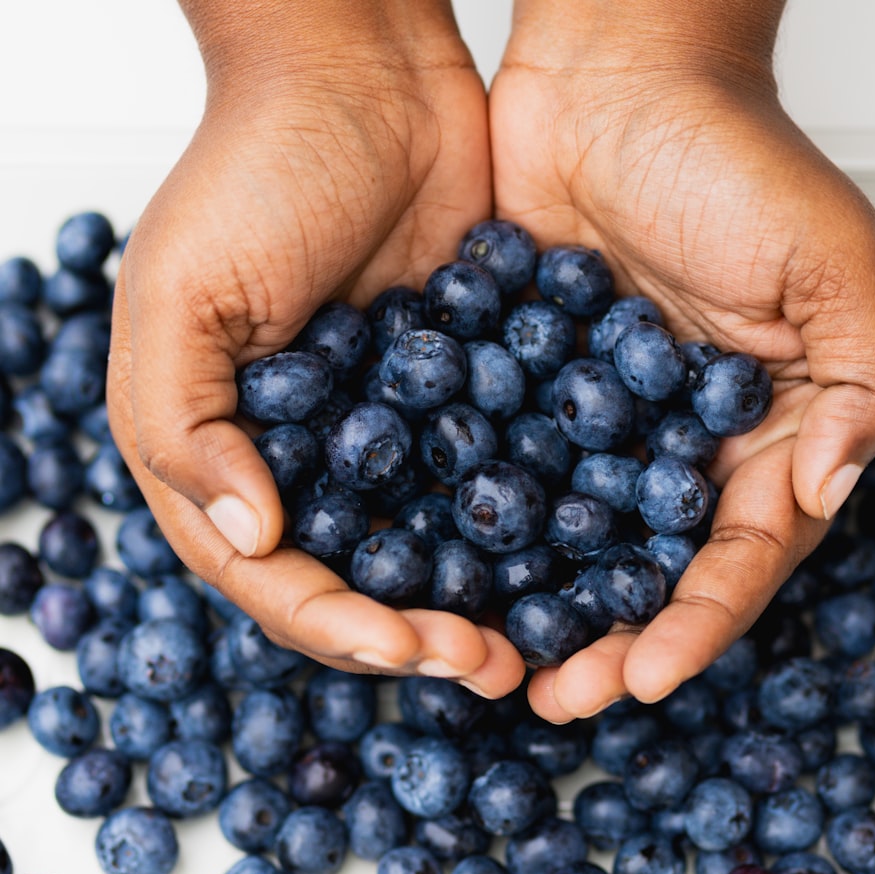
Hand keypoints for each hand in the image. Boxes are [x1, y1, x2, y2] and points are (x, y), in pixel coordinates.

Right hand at [107, 2, 522, 696]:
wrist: (365, 84)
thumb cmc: (253, 171)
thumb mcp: (181, 296)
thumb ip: (187, 426)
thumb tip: (251, 534)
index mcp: (230, 454)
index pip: (275, 577)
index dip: (335, 625)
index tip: (404, 645)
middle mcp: (312, 459)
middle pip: (360, 580)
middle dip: (417, 634)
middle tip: (489, 663)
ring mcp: (390, 432)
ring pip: (432, 545)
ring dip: (477, 598)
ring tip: (534, 637)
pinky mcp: (462, 395)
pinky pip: (488, 476)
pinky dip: (520, 523)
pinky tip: (566, 553)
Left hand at [489, 1, 874, 719]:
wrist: (617, 79)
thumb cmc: (734, 158)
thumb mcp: (829, 263)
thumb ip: (860, 382)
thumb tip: (830, 493)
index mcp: (760, 434)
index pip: (734, 556)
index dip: (696, 623)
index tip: (647, 677)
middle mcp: (673, 445)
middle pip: (643, 569)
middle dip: (607, 641)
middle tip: (556, 697)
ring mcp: (592, 424)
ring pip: (566, 541)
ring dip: (536, 605)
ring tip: (494, 661)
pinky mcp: (521, 389)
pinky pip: (499, 470)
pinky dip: (476, 524)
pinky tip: (440, 570)